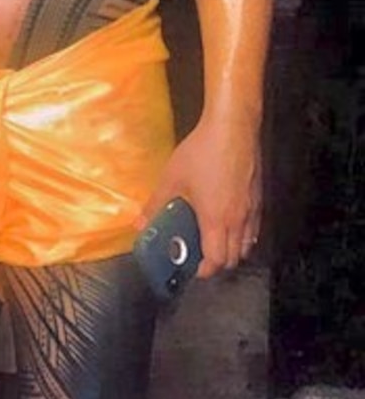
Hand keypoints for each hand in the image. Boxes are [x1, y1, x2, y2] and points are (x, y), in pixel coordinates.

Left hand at [139, 112, 261, 278]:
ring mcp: (252, 210)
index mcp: (216, 220)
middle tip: (199, 256)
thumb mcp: (172, 178)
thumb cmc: (202, 152)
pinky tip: (227, 222)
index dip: (204, 270)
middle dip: (217, 263)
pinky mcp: (259, 198)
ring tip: (213, 241)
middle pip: (234, 258)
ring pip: (247, 244)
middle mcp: (238, 220)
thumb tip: (139, 223)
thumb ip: (155, 204)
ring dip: (232, 250)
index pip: (216, 260)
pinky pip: (254, 228)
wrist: (233, 127)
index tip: (191, 269)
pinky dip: (243, 235)